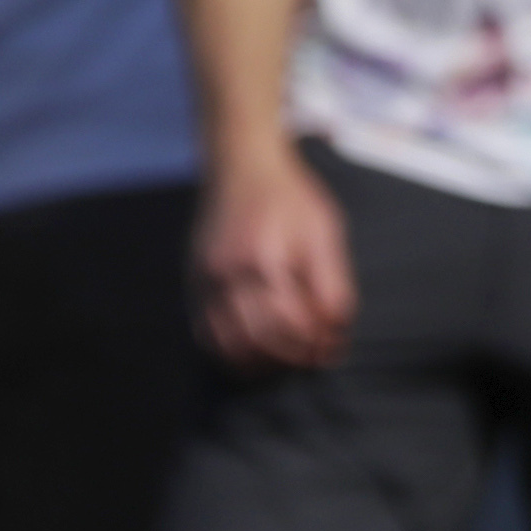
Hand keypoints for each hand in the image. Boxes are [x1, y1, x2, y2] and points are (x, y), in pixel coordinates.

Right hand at [196, 140, 356, 370]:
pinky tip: (259, 351)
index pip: (293, 323)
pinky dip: (234, 354)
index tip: (335, 348)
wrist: (242, 167)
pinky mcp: (195, 284)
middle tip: (318, 358)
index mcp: (265, 259)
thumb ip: (332, 282)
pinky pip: (207, 336)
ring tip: (291, 358)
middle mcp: (228, 275)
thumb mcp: (324, 231)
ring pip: (230, 347)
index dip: (318, 343)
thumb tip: (335, 330)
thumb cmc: (289, 197)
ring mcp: (205, 282)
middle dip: (295, 357)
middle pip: (261, 341)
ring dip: (264, 363)